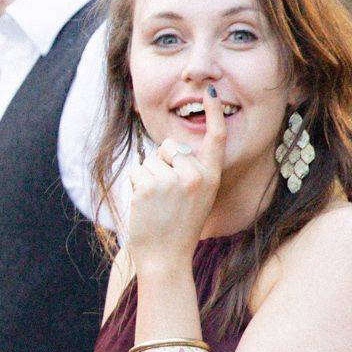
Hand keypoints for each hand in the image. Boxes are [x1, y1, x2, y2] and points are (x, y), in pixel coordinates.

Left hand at [125, 85, 227, 271]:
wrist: (166, 259)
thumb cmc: (177, 229)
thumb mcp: (196, 198)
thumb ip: (190, 172)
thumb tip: (170, 148)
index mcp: (212, 177)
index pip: (216, 138)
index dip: (213, 113)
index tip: (211, 92)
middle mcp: (196, 175)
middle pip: (170, 146)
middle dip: (162, 163)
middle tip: (166, 197)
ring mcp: (174, 179)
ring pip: (150, 161)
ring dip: (146, 180)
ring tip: (156, 206)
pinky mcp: (151, 184)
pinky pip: (136, 171)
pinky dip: (135, 187)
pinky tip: (145, 208)